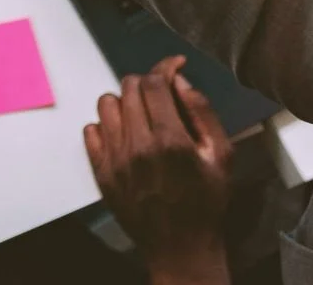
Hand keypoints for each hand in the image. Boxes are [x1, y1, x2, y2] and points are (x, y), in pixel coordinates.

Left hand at [85, 57, 233, 284]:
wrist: (181, 247)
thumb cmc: (206, 202)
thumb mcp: (221, 157)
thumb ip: (203, 113)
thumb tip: (181, 82)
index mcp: (170, 140)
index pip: (153, 82)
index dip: (164, 67)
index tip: (173, 65)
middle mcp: (137, 145)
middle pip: (128, 88)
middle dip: (146, 84)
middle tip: (161, 95)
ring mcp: (115, 159)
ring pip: (106, 104)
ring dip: (124, 103)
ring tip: (142, 116)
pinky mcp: (101, 172)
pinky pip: (91, 130)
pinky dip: (106, 126)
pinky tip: (125, 136)